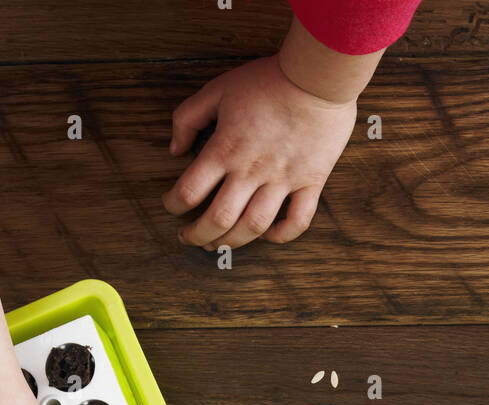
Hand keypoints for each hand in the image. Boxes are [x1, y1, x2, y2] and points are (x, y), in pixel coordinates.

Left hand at [163, 55, 356, 249]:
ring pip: (253, 226)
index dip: (174, 204)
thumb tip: (175, 149)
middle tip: (189, 238)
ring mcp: (283, 180)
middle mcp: (252, 171)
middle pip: (218, 219)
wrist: (317, 76)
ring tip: (219, 245)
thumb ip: (188, 117)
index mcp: (226, 149)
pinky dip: (281, 235)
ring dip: (232, 242)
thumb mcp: (218, 89)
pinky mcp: (310, 182)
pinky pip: (297, 221)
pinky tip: (267, 235)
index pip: (190, 190)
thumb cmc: (268, 80)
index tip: (171, 205)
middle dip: (197, 235)